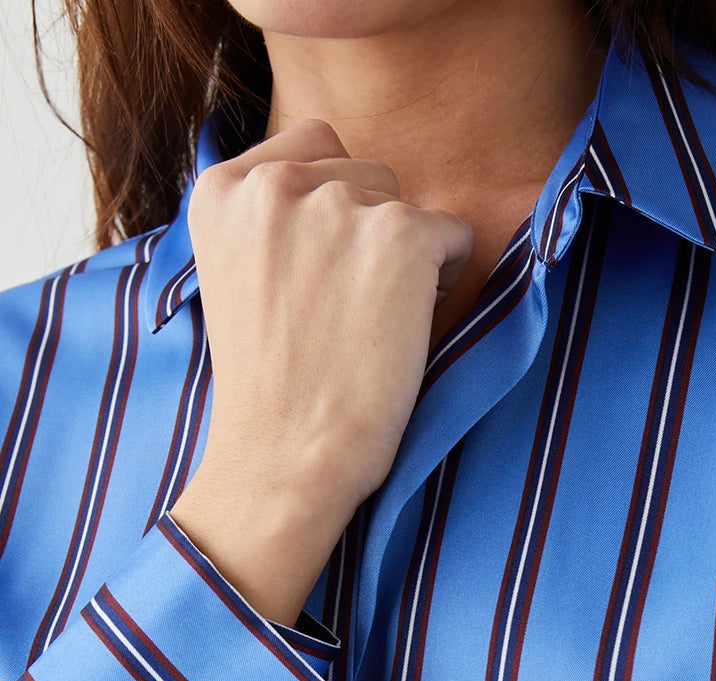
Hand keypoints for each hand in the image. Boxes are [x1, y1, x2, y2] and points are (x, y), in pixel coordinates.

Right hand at [168, 115, 474, 625]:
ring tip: (372, 324)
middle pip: (362, 173)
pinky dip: (446, 279)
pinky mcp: (400, 236)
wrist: (285, 457)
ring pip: (405, 201)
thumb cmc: (267, 389)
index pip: (310, 149)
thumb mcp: (235, 276)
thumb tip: (338, 192)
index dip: (330, 211)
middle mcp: (275, 183)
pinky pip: (454, 234)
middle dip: (367, 232)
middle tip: (347, 312)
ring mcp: (339, 206)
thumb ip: (271, 219)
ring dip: (405, 255)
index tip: (316, 278)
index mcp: (222, 188)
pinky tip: (407, 331)